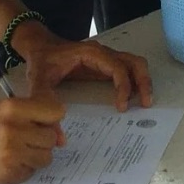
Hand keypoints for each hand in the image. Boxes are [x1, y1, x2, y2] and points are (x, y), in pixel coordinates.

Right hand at [0, 96, 66, 183]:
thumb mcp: (1, 109)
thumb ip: (32, 117)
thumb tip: (62, 138)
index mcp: (14, 108)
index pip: (56, 112)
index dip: (51, 120)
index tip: (43, 124)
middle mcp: (15, 131)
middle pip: (51, 139)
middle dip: (41, 140)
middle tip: (24, 140)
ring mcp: (11, 155)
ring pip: (45, 158)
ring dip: (34, 156)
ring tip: (15, 152)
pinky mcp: (6, 175)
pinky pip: (29, 173)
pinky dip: (22, 170)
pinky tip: (6, 163)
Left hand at [18, 28, 153, 110]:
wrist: (39, 46)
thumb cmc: (40, 60)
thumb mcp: (38, 79)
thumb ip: (45, 103)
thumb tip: (58, 137)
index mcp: (91, 53)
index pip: (117, 67)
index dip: (124, 86)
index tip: (122, 107)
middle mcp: (102, 53)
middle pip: (133, 62)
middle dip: (143, 82)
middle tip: (146, 104)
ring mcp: (105, 58)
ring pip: (134, 64)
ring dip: (142, 81)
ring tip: (144, 102)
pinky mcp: (104, 65)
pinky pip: (126, 70)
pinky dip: (134, 82)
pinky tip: (132, 99)